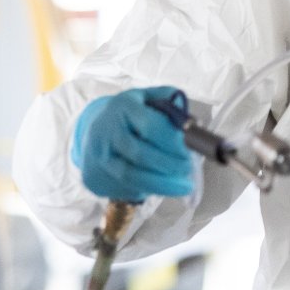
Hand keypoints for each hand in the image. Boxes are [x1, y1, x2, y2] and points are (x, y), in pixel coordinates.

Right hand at [69, 87, 193, 201]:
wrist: (96, 133)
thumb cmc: (130, 116)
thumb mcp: (147, 98)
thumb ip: (170, 103)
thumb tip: (194, 123)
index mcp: (123, 107)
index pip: (148, 124)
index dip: (171, 139)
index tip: (189, 148)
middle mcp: (107, 131)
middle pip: (139, 153)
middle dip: (169, 164)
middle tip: (189, 168)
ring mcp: (101, 156)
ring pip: (132, 175)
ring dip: (163, 183)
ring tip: (185, 186)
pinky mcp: (97, 176)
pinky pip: (128, 187)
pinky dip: (153, 190)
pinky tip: (171, 189)